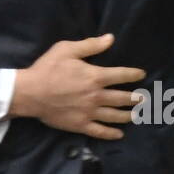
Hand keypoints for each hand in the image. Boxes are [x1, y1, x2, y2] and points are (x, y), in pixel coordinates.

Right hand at [9, 33, 144, 138]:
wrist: (30, 92)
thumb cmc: (48, 68)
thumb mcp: (67, 49)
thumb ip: (90, 45)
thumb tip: (110, 38)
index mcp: (95, 76)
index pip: (122, 75)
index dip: (134, 74)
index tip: (141, 75)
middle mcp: (97, 96)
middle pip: (122, 98)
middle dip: (135, 98)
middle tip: (143, 99)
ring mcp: (90, 112)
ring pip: (115, 116)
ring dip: (128, 116)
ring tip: (135, 115)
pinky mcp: (80, 125)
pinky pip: (100, 131)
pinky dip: (111, 134)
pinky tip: (119, 134)